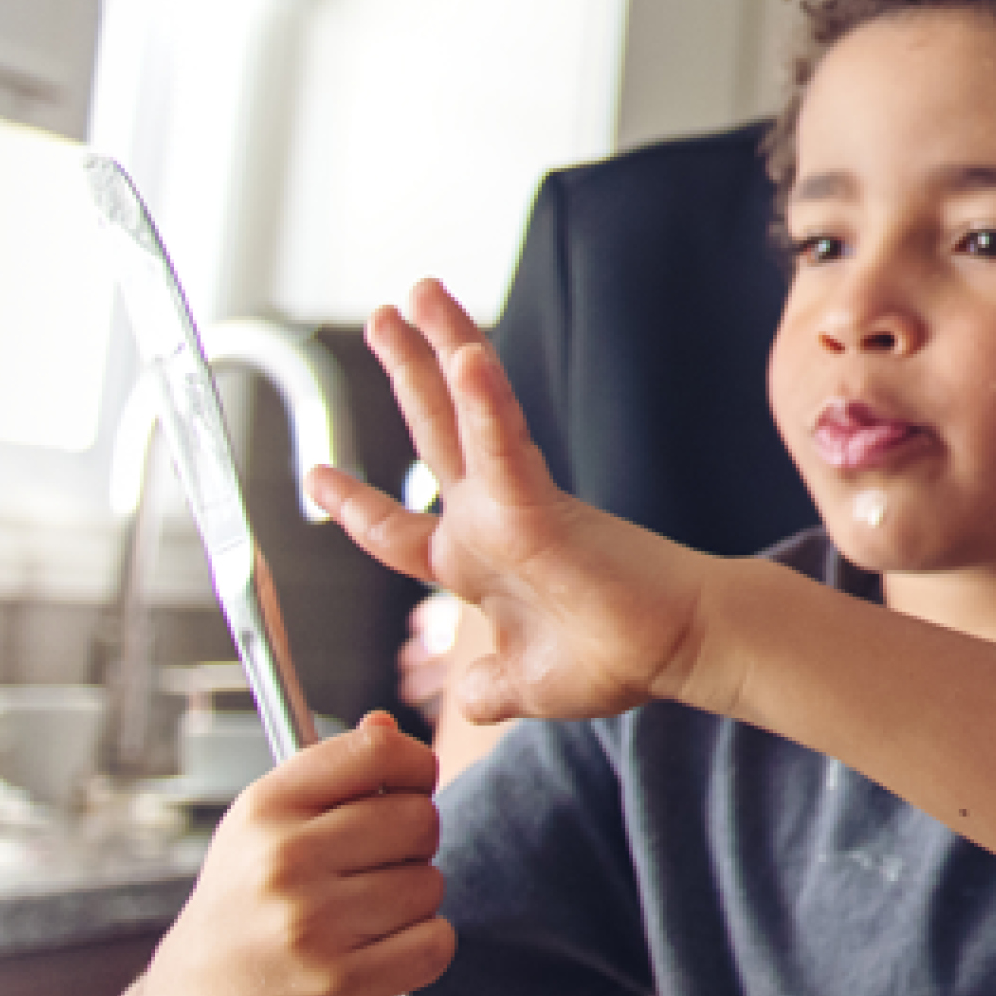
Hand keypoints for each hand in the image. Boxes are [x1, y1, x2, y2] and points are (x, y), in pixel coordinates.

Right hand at [112, 713, 449, 995]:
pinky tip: (385, 946)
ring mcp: (313, 924)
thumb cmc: (242, 902)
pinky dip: (423, 945)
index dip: (413, 766)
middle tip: (384, 861)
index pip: (377, 752)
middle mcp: (285, 859)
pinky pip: (433, 942)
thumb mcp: (263, 824)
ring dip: (415, 898)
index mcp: (266, 806)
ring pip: (429, 884)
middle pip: (418, 819)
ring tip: (371, 911)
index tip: (410, 785)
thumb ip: (329, 774)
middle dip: (415, 840)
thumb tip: (388, 727)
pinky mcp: (341, 984)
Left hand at [309, 280, 716, 727]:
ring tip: (420, 293)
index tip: (317, 477)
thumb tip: (467, 702)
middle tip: (384, 316)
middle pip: (433, 432)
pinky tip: (465, 356)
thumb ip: (488, 688)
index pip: (398, 528)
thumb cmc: (616, 657)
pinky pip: (504, 445)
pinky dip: (484, 401)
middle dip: (407, 372)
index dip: (356, 505)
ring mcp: (513, 506)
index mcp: (477, 563)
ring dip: (445, 348)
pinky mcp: (542, 506)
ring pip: (466, 413)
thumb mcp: (524, 685)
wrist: (678, 651)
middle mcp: (490, 522)